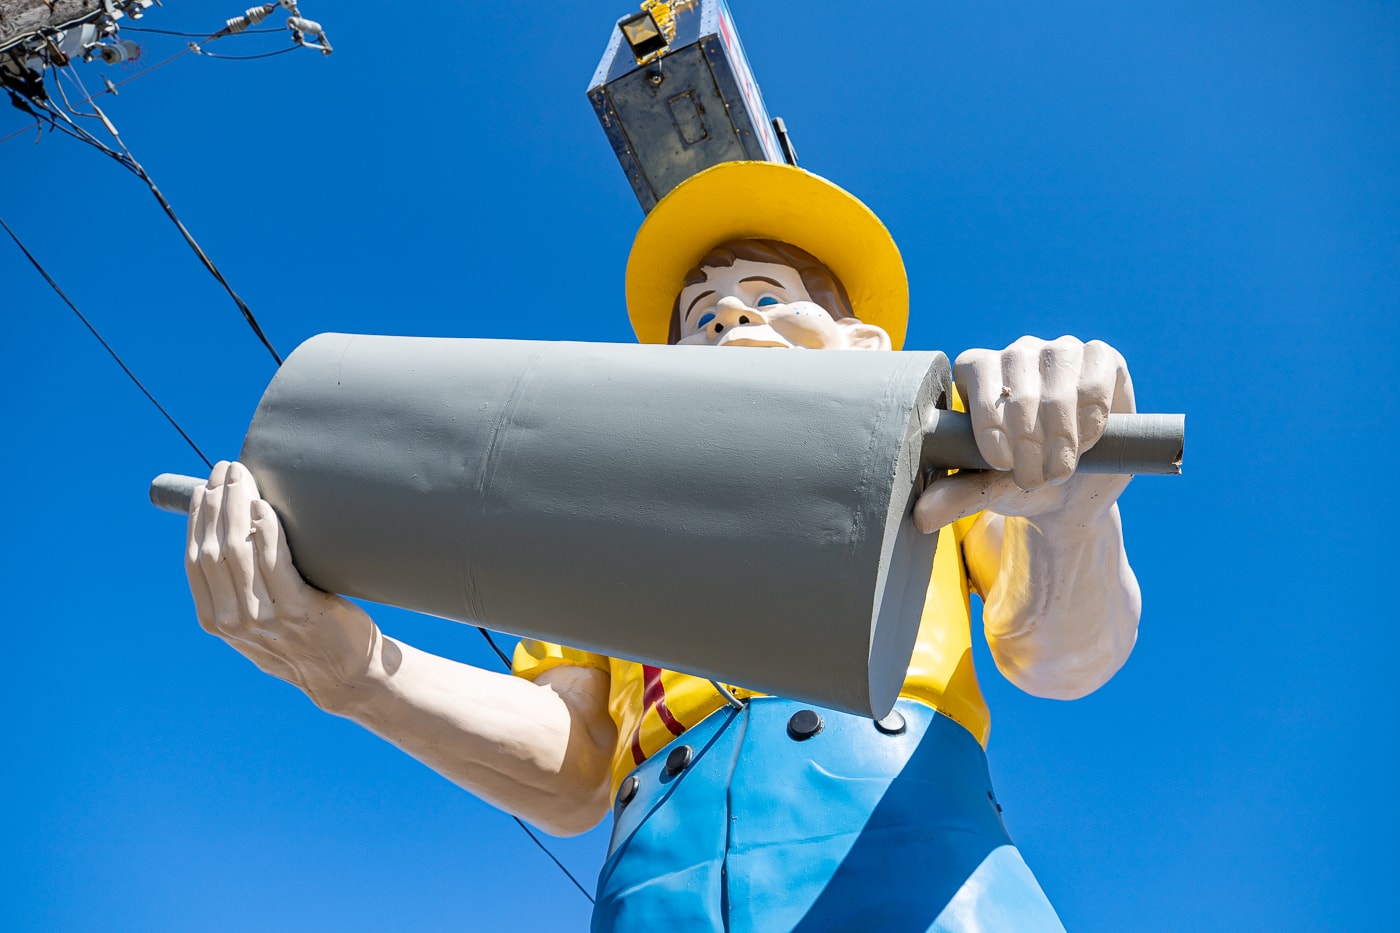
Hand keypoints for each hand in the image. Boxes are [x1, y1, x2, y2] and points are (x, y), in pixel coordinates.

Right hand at [186, 461, 377, 708]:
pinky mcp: (299, 610)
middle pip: (213, 548)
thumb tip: (236, 530)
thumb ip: (239, 588)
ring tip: (244, 476)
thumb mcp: (257, 621)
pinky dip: (267, 530)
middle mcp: (233, 620)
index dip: (196, 521)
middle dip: (217, 503)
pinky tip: (266, 507)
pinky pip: (275, 561)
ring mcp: (264, 617)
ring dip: (238, 505)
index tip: (205, 489)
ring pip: (239, 549)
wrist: (345, 675)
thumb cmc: (305, 638)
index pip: (194, 560)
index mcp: (215, 620)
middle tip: (227, 469)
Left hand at [914, 336, 1135, 531]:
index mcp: (976, 370)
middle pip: (1018, 386)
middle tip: (1033, 479)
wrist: (1071, 493)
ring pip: (1058, 381)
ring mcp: (1059, 352)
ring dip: (1061, 434)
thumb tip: (922, 516)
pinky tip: (1086, 442)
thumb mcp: (986, 491)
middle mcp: (1016, 353)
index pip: (975, 371)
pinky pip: (1096, 375)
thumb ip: (957, 496)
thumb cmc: (1018, 482)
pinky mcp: (1101, 359)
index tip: (1001, 463)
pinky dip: (1091, 415)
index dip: (988, 419)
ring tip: (1059, 469)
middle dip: (1027, 441)